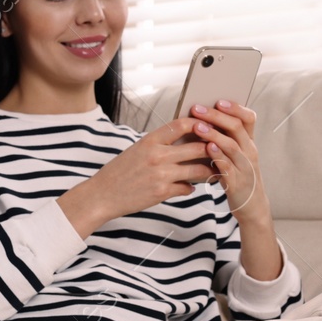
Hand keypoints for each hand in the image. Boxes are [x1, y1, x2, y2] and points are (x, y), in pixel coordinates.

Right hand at [56, 119, 214, 237]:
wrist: (101, 196)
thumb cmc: (117, 173)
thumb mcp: (136, 150)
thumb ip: (158, 144)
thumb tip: (183, 139)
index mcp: (150, 141)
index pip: (183, 125)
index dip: (201, 124)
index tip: (209, 127)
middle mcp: (157, 156)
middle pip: (199, 147)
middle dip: (213, 149)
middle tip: (220, 150)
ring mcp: (161, 175)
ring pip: (199, 169)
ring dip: (209, 171)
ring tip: (212, 171)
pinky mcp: (162, 192)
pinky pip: (188, 188)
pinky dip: (191, 187)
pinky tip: (189, 187)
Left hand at [190, 100, 269, 221]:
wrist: (251, 206)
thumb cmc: (237, 176)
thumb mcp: (234, 156)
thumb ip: (223, 140)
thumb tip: (201, 122)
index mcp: (249, 142)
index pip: (248, 119)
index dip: (235, 108)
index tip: (219, 100)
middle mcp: (249, 151)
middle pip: (237, 128)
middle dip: (217, 116)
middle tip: (197, 108)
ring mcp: (245, 167)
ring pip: (232, 146)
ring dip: (214, 134)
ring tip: (198, 126)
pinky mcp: (237, 182)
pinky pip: (228, 167)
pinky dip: (218, 157)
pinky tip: (207, 149)